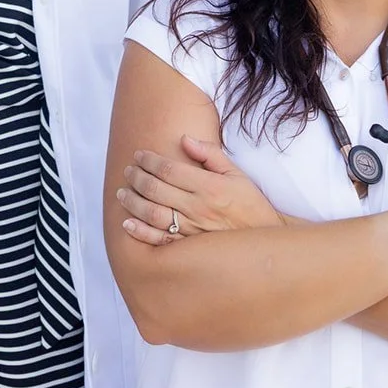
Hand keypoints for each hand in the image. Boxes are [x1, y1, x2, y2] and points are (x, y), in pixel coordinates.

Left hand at [116, 135, 283, 246]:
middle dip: (137, 177)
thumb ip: (210, 155)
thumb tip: (185, 139)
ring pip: (153, 214)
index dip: (149, 160)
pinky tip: (128, 223)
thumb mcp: (236, 174)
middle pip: (156, 189)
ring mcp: (192, 230)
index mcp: (210, 187)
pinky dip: (141, 232)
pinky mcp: (190, 248)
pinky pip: (160, 240)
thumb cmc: (250, 205)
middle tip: (128, 171)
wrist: (264, 242)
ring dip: (133, 201)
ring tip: (123, 193)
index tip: (139, 155)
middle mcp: (199, 208)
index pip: (169, 169)